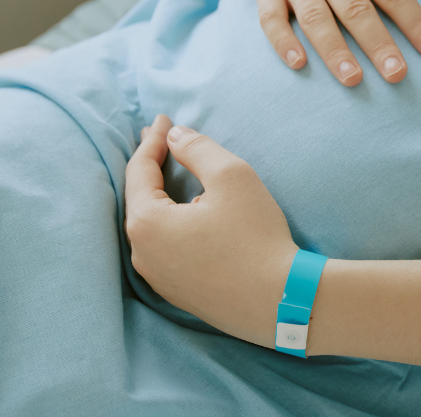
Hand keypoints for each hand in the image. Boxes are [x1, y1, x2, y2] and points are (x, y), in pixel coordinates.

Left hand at [124, 116, 297, 346]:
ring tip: (173, 172)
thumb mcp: (230, 176)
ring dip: (161, 195)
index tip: (164, 119)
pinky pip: (165, 248)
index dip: (153, 140)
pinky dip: (171, 222)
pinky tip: (189, 214)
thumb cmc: (255, 236)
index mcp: (146, 223)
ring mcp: (158, 278)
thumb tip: (175, 136)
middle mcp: (142, 254)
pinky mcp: (177, 293)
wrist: (280, 301)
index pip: (139, 170)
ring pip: (152, 225)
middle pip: (140, 198)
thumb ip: (197, 148)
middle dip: (151, 166)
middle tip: (162, 138)